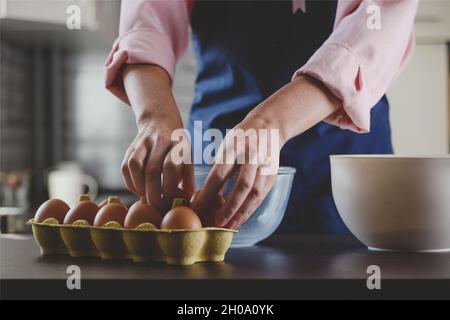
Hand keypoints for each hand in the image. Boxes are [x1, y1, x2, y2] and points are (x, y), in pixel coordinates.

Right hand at [122, 116, 194, 210]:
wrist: (160, 120)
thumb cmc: (177, 147)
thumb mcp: (188, 157)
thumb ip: (189, 178)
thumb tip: (189, 200)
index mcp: (178, 144)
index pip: (171, 167)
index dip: (170, 188)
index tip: (172, 202)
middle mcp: (160, 141)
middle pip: (152, 170)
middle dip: (154, 194)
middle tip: (158, 207)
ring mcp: (143, 143)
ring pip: (135, 166)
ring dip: (140, 187)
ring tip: (148, 197)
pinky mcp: (130, 148)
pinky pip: (125, 167)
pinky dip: (131, 183)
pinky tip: (139, 190)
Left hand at [192, 75, 340, 228]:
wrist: (269, 126)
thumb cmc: (240, 139)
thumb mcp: (225, 146)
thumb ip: (218, 169)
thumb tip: (204, 195)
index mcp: (234, 147)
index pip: (220, 173)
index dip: (208, 193)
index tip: (197, 207)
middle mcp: (251, 156)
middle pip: (242, 186)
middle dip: (229, 207)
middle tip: (217, 222)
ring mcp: (265, 166)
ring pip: (255, 193)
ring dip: (242, 212)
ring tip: (229, 226)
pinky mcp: (272, 174)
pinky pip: (261, 196)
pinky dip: (250, 209)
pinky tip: (240, 219)